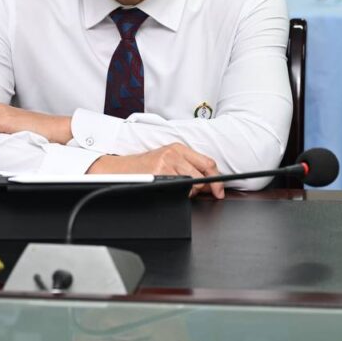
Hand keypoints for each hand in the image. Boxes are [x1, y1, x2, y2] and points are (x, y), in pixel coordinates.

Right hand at [87, 143, 224, 198]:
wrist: (122, 169)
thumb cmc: (145, 166)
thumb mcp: (168, 159)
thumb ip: (188, 166)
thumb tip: (209, 182)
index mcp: (178, 148)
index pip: (207, 162)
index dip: (217, 180)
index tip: (219, 191)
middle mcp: (174, 153)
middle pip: (202, 175)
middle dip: (201, 188)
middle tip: (193, 191)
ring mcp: (166, 163)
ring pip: (192, 184)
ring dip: (189, 192)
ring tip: (175, 188)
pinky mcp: (159, 173)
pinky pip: (179, 188)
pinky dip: (178, 193)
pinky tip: (168, 189)